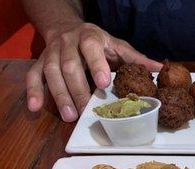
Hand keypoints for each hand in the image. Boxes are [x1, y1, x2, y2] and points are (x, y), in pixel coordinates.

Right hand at [26, 23, 162, 120]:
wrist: (65, 27)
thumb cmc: (98, 43)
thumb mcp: (117, 46)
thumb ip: (136, 59)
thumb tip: (161, 69)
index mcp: (90, 37)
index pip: (91, 48)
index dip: (96, 64)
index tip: (104, 83)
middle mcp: (68, 44)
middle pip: (69, 66)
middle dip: (78, 89)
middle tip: (86, 110)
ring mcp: (51, 53)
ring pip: (51, 73)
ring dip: (59, 95)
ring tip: (69, 116)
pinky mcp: (40, 63)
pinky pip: (33, 76)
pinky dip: (33, 92)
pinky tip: (35, 108)